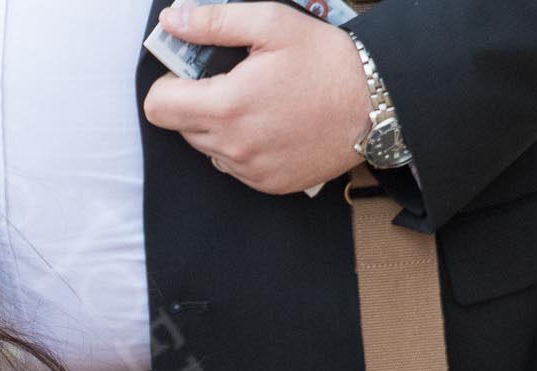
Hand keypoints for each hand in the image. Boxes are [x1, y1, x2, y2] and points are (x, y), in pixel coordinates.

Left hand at [144, 1, 373, 194]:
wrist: (378, 103)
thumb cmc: (329, 61)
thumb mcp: (273, 25)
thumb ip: (215, 22)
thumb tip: (172, 19)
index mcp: (226, 106)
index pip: (158, 107)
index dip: (168, 84)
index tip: (190, 72)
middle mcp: (232, 146)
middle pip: (181, 126)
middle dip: (197, 101)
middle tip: (234, 79)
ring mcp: (249, 170)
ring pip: (206, 147)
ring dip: (220, 124)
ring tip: (258, 101)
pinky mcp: (266, 183)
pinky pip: (234, 165)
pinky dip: (242, 145)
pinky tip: (271, 124)